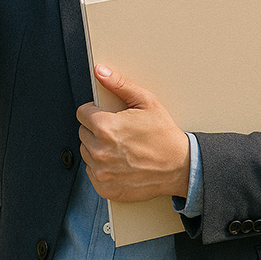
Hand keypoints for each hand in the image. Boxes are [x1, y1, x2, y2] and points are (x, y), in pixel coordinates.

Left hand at [77, 64, 189, 202]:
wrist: (178, 166)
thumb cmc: (164, 134)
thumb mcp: (146, 101)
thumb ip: (119, 84)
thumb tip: (100, 71)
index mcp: (106, 127)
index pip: (82, 113)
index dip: (94, 111)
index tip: (106, 114)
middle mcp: (100, 151)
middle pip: (83, 132)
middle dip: (96, 129)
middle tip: (118, 131)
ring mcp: (101, 171)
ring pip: (86, 152)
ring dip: (97, 147)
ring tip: (120, 146)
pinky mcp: (105, 187)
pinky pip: (92, 172)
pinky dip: (102, 167)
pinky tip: (119, 161)